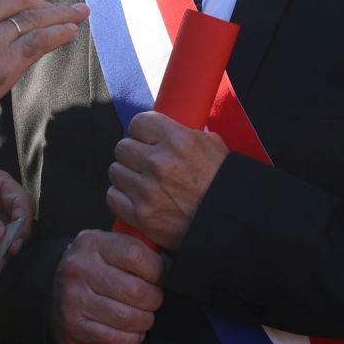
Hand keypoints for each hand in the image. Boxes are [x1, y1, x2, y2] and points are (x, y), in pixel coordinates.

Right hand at [49, 229, 164, 343]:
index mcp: (92, 243)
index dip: (157, 270)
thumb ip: (134, 248)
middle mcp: (80, 268)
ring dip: (144, 321)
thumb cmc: (90, 268)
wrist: (50, 290)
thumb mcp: (106, 246)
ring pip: (126, 317)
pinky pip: (112, 338)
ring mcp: (74, 298)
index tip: (160, 276)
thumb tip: (169, 263)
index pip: (136, 255)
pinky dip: (130, 339)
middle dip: (153, 300)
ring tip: (143, 316)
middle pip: (135, 291)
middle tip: (152, 300)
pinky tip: (132, 332)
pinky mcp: (72, 325)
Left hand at [105, 111, 228, 251]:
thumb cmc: (223, 184)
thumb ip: (184, 133)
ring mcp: (148, 190)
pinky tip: (136, 197)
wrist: (229, 221)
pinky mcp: (141, 215)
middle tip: (144, 163)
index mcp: (177, 140)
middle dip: (133, 154)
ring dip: (126, 175)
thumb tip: (163, 128)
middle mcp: (159, 162)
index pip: (138, 123)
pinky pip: (114, 197)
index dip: (141, 131)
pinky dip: (122, 197)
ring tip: (141, 181)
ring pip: (116, 171)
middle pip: (123, 147)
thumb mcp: (211, 145)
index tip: (145, 139)